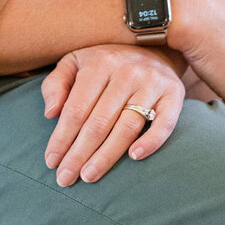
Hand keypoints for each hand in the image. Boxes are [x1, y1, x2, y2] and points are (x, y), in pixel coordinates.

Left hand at [40, 44, 185, 185]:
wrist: (153, 46)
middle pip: (99, 122)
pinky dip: (151, 142)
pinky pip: (164, 123)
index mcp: (100, 63)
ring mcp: (152, 82)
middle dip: (79, 154)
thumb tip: (50, 114)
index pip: (76, 108)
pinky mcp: (173, 94)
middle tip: (65, 179)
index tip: (51, 161)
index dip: (61, 138)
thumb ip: (56, 84)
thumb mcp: (75, 61)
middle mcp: (127, 71)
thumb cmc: (105, 62)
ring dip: (106, 156)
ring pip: (127, 127)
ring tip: (89, 176)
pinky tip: (134, 157)